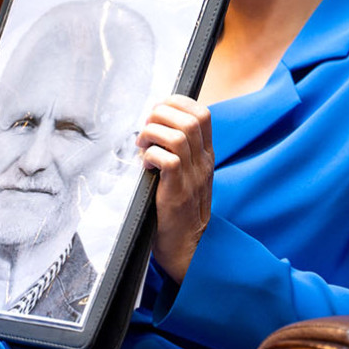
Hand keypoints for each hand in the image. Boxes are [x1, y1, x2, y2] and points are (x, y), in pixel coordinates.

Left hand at [138, 94, 212, 283]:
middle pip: (191, 120)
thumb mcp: (187, 174)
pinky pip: (168, 161)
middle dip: (162, 114)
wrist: (187, 246)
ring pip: (179, 136)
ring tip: (142, 145)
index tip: (159, 107)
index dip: (178, 102)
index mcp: (206, 155)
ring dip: (154, 133)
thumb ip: (179, 151)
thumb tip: (155, 125)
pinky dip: (151, 156)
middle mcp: (204, 163)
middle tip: (146, 128)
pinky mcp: (178, 192)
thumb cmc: (179, 208)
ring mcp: (193, 178)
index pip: (203, 114)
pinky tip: (145, 166)